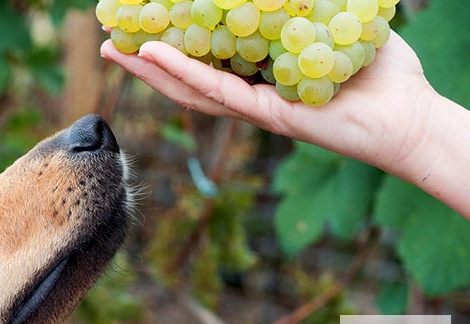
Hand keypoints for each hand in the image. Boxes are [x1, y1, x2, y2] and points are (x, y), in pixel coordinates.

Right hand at [100, 32, 435, 177]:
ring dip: (148, 70)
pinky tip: (153, 54)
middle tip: (111, 39)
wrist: (409, 115)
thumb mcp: (337, 22)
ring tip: (114, 50)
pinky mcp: (266, 116)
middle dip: (145, 60)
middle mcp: (250, 93)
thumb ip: (309, 5)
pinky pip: (216, 92)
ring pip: (189, 89)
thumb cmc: (381, 72)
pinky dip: (182, 72)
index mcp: (261, 74)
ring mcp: (254, 108)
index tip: (145, 23)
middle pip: (186, 77)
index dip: (174, 43)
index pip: (208, 57)